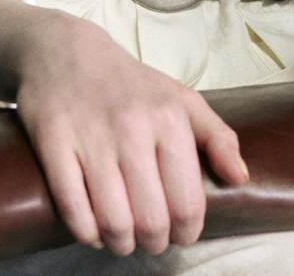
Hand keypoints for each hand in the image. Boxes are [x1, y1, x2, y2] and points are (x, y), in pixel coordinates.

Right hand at [16, 10, 247, 256]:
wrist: (65, 49)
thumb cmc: (129, 83)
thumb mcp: (181, 98)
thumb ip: (218, 137)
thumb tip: (241, 178)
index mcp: (169, 117)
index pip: (188, 204)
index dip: (186, 232)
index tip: (179, 232)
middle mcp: (132, 126)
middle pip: (151, 221)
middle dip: (153, 242)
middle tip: (149, 236)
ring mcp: (90, 135)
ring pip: (113, 222)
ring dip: (120, 243)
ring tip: (123, 237)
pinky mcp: (53, 142)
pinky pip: (73, 209)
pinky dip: (86, 232)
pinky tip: (93, 227)